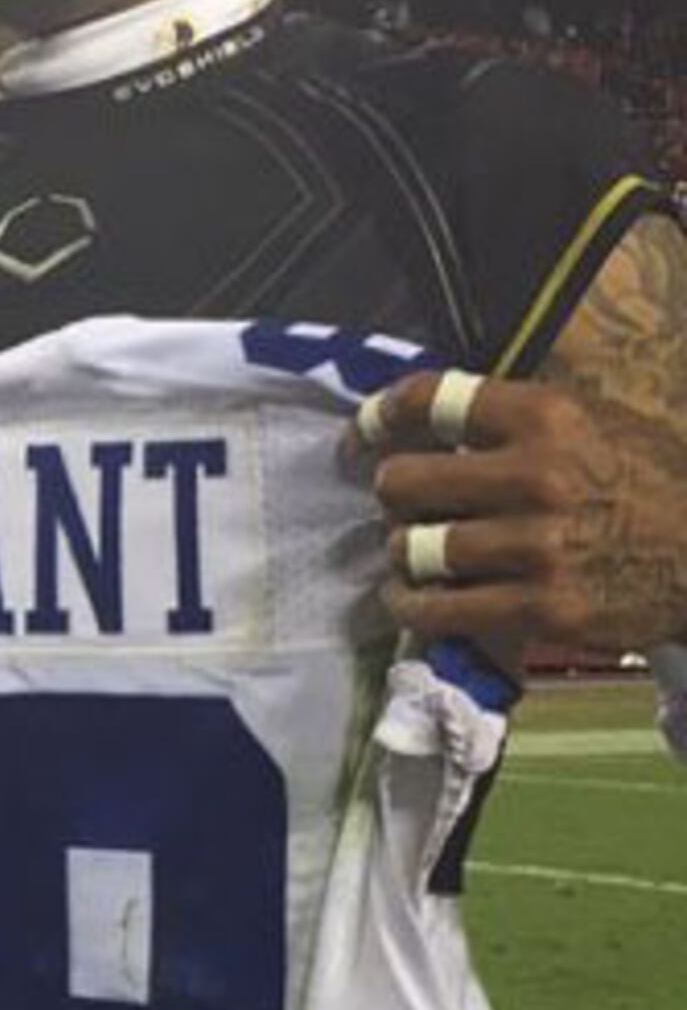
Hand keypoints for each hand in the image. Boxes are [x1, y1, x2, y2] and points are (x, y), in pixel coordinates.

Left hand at [366, 371, 686, 649]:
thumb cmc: (650, 486)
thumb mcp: (594, 426)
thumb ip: (514, 423)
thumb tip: (425, 425)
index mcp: (547, 418)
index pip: (432, 399)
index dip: (378, 416)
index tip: (359, 437)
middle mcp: (536, 477)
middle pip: (404, 480)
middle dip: (391, 494)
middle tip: (400, 507)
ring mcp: (538, 546)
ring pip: (412, 548)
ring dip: (400, 554)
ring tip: (407, 556)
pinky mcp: (543, 609)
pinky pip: (440, 609)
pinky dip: (413, 606)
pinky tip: (412, 600)